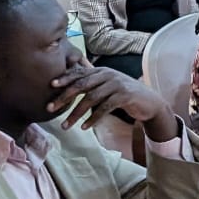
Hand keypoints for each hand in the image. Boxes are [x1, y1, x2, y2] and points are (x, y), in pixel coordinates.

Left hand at [48, 61, 176, 139]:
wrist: (149, 101)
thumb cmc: (123, 95)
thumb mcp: (107, 87)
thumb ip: (91, 85)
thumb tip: (67, 90)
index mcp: (102, 71)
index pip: (80, 73)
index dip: (65, 78)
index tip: (50, 85)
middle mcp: (108, 75)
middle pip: (82, 84)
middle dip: (64, 97)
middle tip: (50, 108)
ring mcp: (117, 84)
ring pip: (91, 98)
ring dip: (75, 113)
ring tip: (65, 125)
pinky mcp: (125, 95)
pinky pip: (104, 108)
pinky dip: (92, 118)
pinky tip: (84, 127)